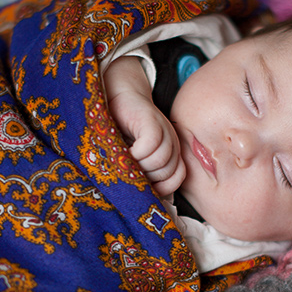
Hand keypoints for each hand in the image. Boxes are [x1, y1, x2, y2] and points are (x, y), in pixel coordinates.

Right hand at [104, 56, 185, 195]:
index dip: (159, 188)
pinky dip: (135, 154)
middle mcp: (172, 141)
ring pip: (160, 162)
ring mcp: (164, 130)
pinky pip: (150, 146)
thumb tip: (141, 199)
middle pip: (168, 172)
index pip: (176, 178)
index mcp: (171, 151)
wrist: (115, 91)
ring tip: (121, 160)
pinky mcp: (151, 120)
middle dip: (145, 178)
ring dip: (138, 167)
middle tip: (125, 172)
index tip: (139, 188)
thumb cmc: (119, 128)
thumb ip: (139, 172)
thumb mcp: (130, 154)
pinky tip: (122, 151)